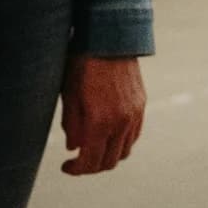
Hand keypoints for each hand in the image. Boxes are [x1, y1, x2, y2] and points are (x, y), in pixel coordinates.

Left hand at [60, 55, 146, 175]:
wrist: (110, 37)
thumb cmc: (83, 63)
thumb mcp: (69, 95)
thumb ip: (71, 125)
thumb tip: (73, 147)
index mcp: (100, 121)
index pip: (91, 162)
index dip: (77, 170)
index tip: (66, 166)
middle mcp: (122, 122)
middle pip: (110, 161)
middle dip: (91, 166)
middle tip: (77, 161)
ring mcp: (135, 114)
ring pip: (124, 151)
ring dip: (108, 156)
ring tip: (92, 148)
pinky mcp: (141, 105)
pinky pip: (134, 135)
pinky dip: (121, 142)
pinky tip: (108, 134)